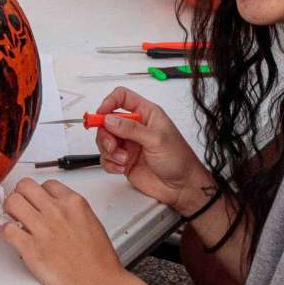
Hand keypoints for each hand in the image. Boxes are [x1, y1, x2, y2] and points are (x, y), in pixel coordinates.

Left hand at [0, 178, 125, 284]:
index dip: (39, 193)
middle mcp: (57, 212)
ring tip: (14, 220)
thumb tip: (55, 211)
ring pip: (12, 202)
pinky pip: (7, 229)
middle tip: (20, 207)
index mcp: (74, 204)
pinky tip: (14, 237)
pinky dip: (6, 232)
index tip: (36, 202)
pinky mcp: (30, 248)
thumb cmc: (99, 262)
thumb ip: (72, 212)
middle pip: (25, 186)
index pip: (47, 184)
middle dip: (20, 195)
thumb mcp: (91, 223)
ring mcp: (42, 229)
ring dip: (9, 210)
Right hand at [92, 87, 216, 212]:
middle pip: (108, 121)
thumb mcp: (156, 140)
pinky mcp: (124, 160)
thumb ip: (131, 129)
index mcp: (146, 114)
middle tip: (112, 145)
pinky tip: (122, 167)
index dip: (109, 102)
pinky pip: (106, 158)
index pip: (122, 97)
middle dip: (106, 134)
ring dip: (110, 151)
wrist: (181, 186)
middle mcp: (136, 128)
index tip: (101, 115)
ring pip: (105, 140)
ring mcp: (129, 144)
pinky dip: (110, 164)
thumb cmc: (179, 159)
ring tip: (124, 159)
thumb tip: (110, 119)